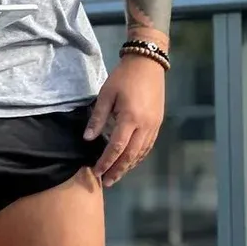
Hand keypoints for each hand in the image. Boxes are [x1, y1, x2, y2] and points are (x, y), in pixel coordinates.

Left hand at [84, 54, 165, 186]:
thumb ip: (97, 118)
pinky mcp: (158, 123)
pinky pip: (148, 145)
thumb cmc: (123, 77)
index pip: (116, 147)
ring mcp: (154, 125)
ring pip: (141, 152)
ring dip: (129, 166)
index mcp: (130, 118)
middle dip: (118, 170)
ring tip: (117, 175)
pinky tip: (131, 161)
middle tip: (107, 182)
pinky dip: (139, 156)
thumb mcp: (106, 95)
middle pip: (130, 155)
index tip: (96, 171)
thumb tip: (88, 138)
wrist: (148, 63)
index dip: (106, 161)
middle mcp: (145, 126)